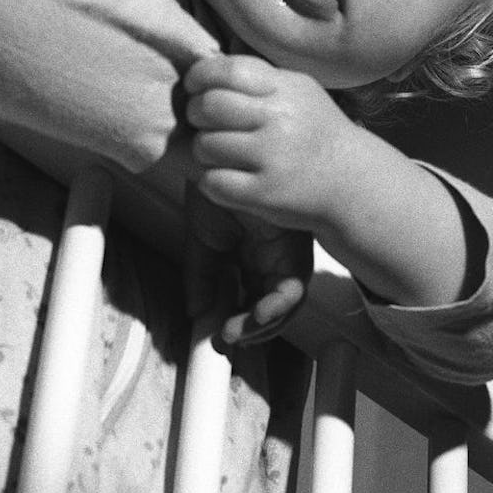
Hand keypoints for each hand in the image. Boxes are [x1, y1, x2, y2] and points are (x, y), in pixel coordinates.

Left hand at [183, 53, 356, 234]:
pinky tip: (228, 177)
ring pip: (206, 145)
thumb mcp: (299, 91)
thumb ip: (258, 77)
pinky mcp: (265, 193)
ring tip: (221, 153)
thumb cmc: (315, 132)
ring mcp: (273, 158)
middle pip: (209, 106)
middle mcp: (280, 121)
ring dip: (204, 150)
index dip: (200, 76)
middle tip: (205, 122)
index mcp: (286, 89)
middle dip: (196, 114)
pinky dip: (212, 181)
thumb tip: (203, 69)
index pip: (229, 70)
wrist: (354, 182)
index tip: (197, 87)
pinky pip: (213, 182)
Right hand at [185, 183, 312, 348]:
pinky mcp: (296, 242)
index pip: (256, 296)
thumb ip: (202, 277)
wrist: (215, 154)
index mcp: (257, 255)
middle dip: (257, 329)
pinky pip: (296, 284)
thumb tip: (197, 315)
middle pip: (277, 304)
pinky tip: (257, 311)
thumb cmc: (211, 186)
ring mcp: (288, 249)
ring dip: (267, 323)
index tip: (222, 336)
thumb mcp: (203, 239)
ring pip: (290, 300)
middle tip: (230, 338)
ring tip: (241, 330)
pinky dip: (278, 304)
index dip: (243, 321)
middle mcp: (277, 255)